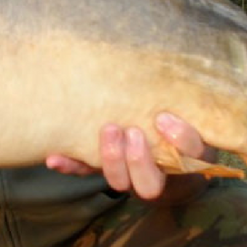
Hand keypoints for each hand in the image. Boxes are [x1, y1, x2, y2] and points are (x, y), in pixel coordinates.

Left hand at [46, 113, 213, 202]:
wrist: (156, 150)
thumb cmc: (175, 125)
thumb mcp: (190, 115)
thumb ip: (182, 103)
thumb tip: (184, 62)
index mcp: (185, 161)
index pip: (192, 157)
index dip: (180, 140)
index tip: (164, 117)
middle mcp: (157, 176)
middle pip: (149, 184)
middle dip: (138, 160)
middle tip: (132, 132)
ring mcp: (129, 177)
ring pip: (119, 182)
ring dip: (110, 159)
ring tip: (108, 130)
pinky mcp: (103, 171)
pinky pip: (86, 173)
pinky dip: (71, 165)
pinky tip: (54, 158)